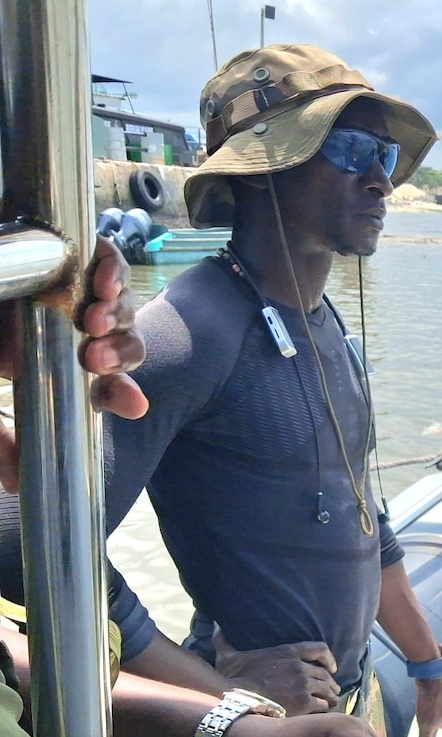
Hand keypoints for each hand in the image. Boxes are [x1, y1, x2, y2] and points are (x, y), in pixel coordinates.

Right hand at [0, 237, 147, 491]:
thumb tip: (12, 483)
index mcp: (60, 362)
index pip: (104, 384)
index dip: (122, 395)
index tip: (135, 407)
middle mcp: (73, 329)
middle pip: (123, 346)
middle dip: (119, 355)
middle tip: (94, 359)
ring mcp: (74, 290)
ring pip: (119, 308)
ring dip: (115, 318)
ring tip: (92, 322)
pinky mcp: (70, 253)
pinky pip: (106, 261)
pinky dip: (110, 270)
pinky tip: (101, 284)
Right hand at [214, 629, 340, 714]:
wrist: (235, 701)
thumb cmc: (232, 679)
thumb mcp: (228, 655)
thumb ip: (224, 640)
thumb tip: (214, 624)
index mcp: (287, 652)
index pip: (319, 649)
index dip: (329, 658)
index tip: (332, 667)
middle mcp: (299, 666)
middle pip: (325, 674)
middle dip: (330, 683)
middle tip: (333, 690)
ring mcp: (303, 685)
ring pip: (326, 690)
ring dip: (330, 697)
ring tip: (331, 702)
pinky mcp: (304, 703)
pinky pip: (321, 706)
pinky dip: (323, 710)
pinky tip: (321, 713)